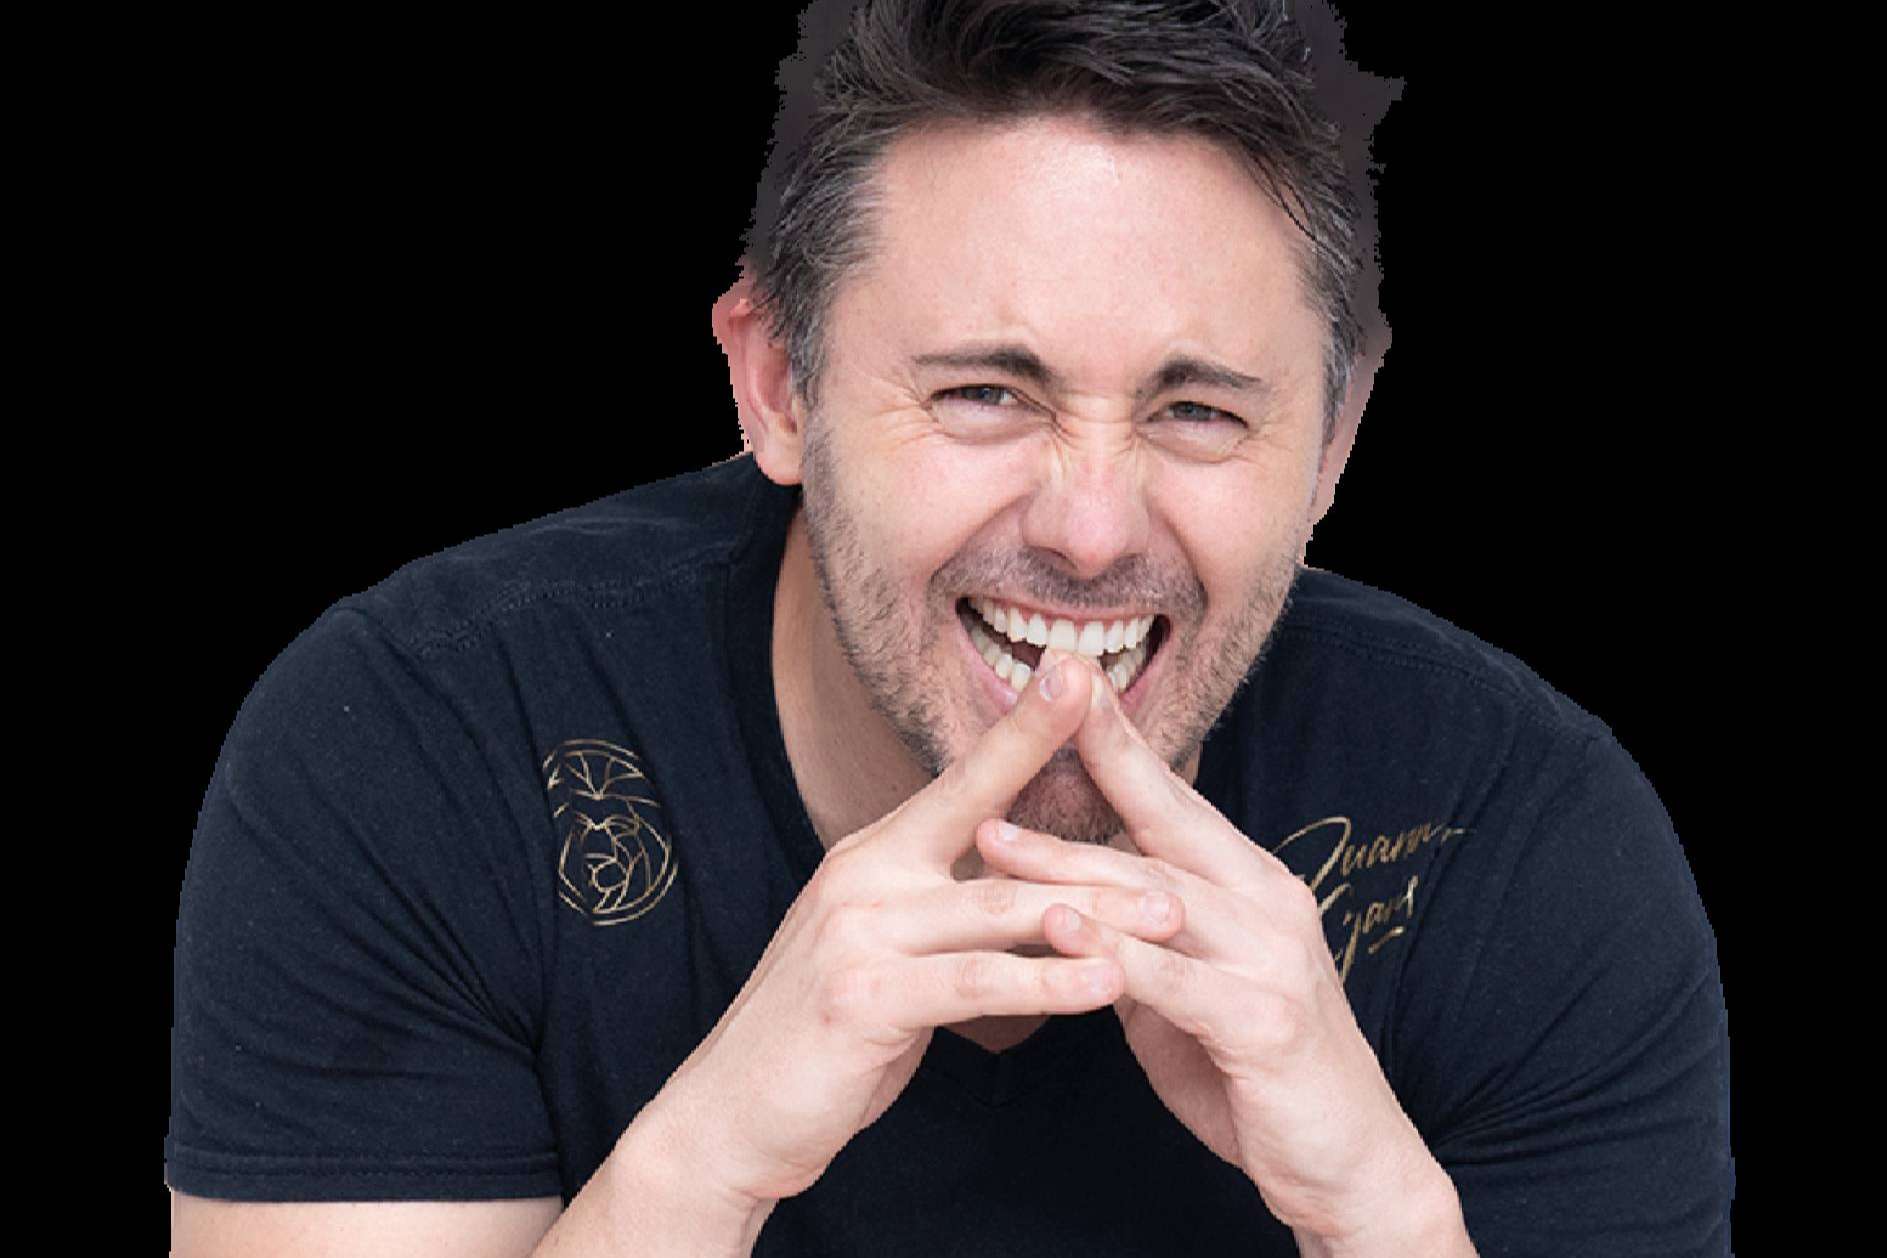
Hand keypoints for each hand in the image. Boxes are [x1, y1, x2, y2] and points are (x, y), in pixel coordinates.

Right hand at [654, 653, 1185, 1207]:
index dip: (1025, 726)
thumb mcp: (890, 953)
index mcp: (876, 852)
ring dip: (1093, 916)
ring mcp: (857, 931)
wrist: (731, 1113)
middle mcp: (865, 872)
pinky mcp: (862, 995)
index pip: (967, 780)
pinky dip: (1048, 983)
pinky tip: (1105, 986)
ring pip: (999, 910)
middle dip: (1096, 843)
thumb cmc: (828, 1036)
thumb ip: (947, 910)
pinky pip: (976, 982)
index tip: (1080, 673)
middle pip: (999, 836)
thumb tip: (1031, 887)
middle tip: (1181, 850)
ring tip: (1168, 921)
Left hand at [975, 656, 1449, 1242]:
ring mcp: (1272, 959)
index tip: (1068, 689)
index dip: (1121, 744)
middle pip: (1164, 828)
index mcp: (1252, 887)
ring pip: (1156, 897)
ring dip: (1069, 868)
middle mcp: (1270, 904)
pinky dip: (1112, 951)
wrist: (1347, 1166)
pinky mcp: (1265, 1021)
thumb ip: (1139, 940)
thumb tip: (1067, 903)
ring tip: (994, 840)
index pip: (1175, 801)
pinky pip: (1174, 978)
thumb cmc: (1258, 1075)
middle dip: (1093, 771)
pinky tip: (1059, 927)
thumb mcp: (1188, 993)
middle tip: (1021, 722)